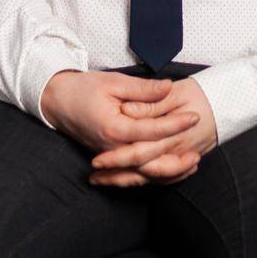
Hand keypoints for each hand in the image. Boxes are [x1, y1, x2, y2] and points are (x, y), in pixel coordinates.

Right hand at [40, 71, 199, 178]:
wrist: (57, 101)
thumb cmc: (84, 89)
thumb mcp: (114, 82)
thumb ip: (143, 89)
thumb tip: (169, 88)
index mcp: (113, 129)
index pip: (152, 131)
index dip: (175, 124)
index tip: (194, 116)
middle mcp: (112, 149)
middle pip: (150, 163)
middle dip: (176, 159)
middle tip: (199, 150)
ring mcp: (111, 157)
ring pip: (144, 173)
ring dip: (169, 172)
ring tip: (191, 165)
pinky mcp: (111, 159)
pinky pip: (135, 174)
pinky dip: (155, 175)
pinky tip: (172, 171)